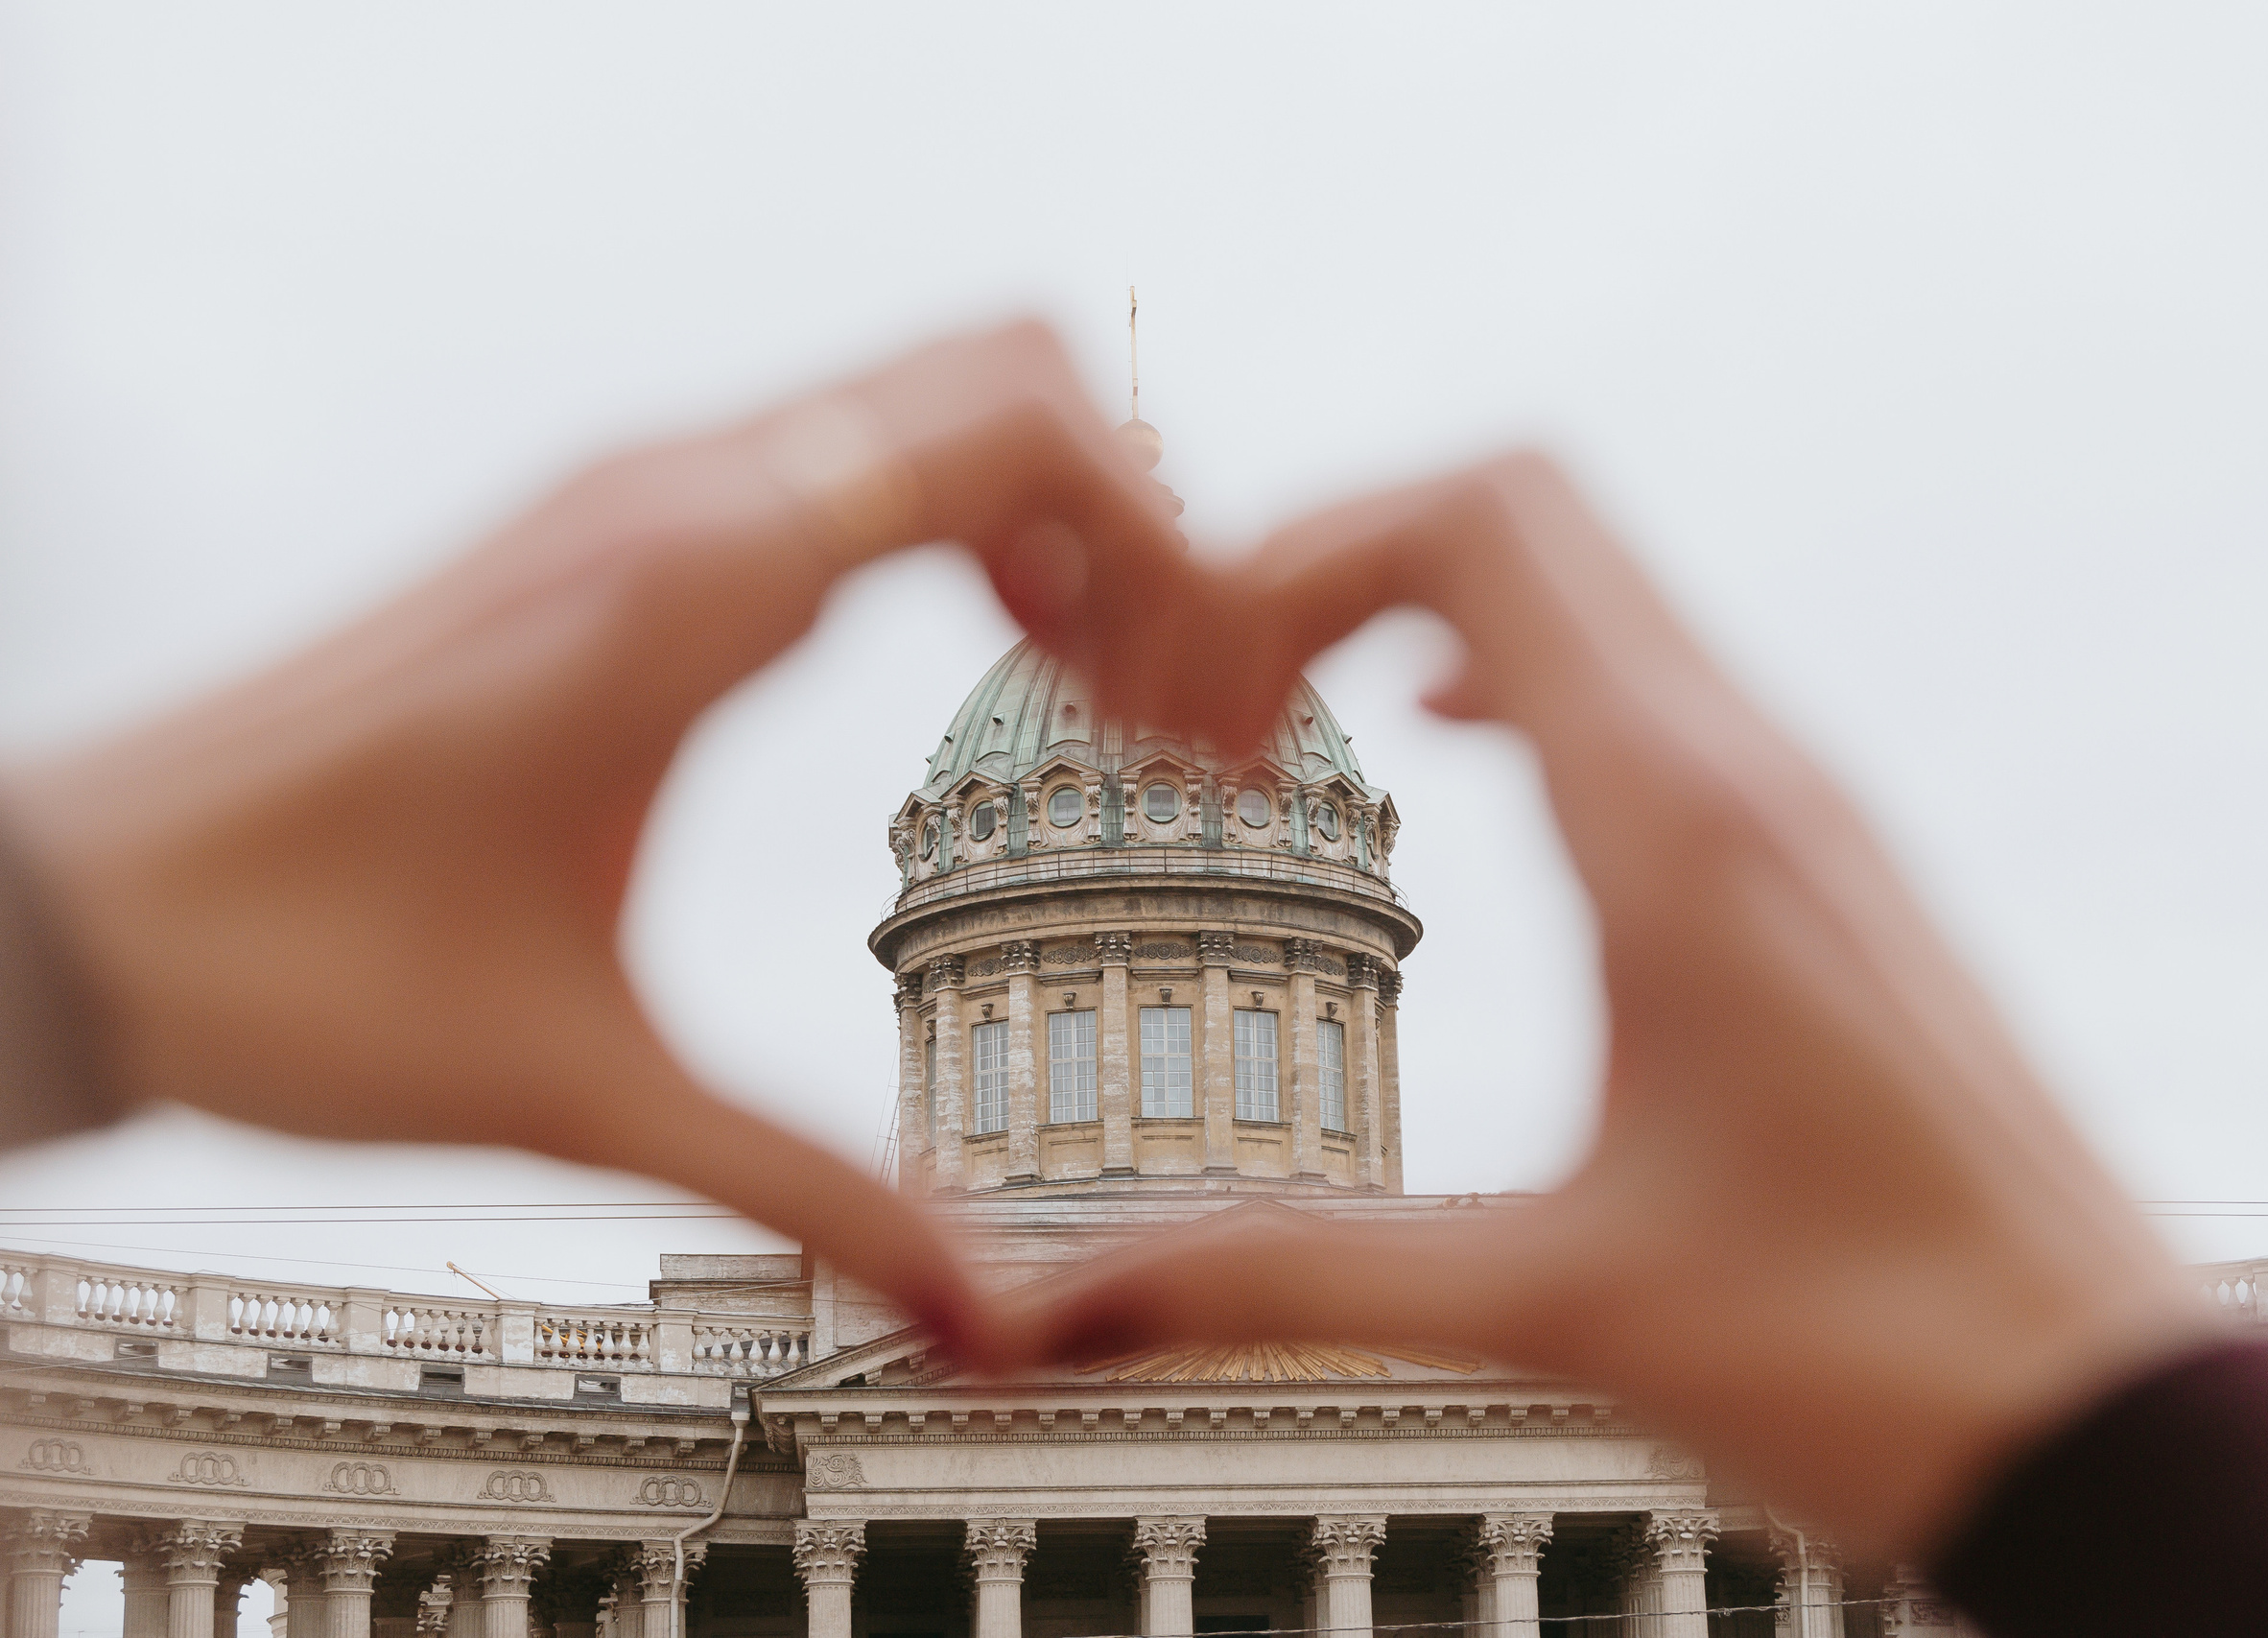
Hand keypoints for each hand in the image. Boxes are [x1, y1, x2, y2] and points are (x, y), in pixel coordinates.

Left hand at [0, 320, 1188, 1360]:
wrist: (89, 905)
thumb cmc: (300, 973)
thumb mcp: (590, 1094)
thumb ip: (816, 1191)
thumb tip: (989, 1309)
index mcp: (687, 588)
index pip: (1011, 436)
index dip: (1161, 551)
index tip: (1190, 712)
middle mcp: (671, 494)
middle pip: (1005, 376)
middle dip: (1137, 519)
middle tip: (1169, 706)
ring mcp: (636, 491)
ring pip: (931, 399)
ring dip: (1055, 520)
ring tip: (1102, 694)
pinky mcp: (611, 521)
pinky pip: (843, 453)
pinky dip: (959, 524)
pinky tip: (981, 659)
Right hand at [1008, 453, 2218, 1556]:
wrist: (2101, 1413)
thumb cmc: (1870, 1352)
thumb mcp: (1547, 1300)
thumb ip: (1284, 1276)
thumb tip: (1059, 1308)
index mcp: (1680, 821)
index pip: (1482, 521)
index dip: (1299, 553)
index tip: (1199, 701)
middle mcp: (1754, 770)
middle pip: (1527, 510)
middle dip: (1334, 562)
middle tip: (1212, 708)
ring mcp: (1806, 805)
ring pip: (1599, 585)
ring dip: (1427, 612)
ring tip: (1297, 736)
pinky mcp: (1825, 863)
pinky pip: (1652, 681)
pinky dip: (1519, 674)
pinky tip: (1451, 765)